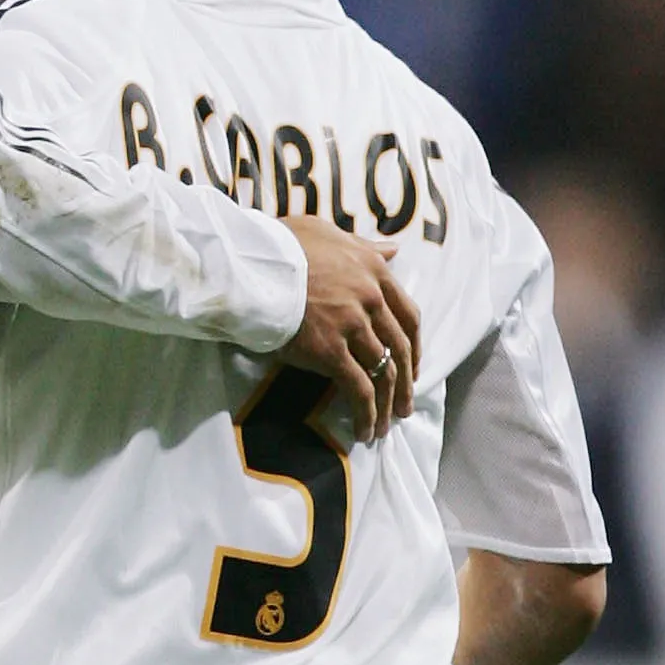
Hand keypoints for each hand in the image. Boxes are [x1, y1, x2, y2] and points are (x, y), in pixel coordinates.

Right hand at [283, 217, 419, 437]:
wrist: (252, 265)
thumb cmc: (281, 247)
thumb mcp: (330, 233)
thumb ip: (365, 246)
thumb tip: (394, 251)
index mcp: (374, 271)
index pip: (408, 313)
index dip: (413, 344)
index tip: (411, 363)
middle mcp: (371, 298)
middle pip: (400, 347)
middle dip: (405, 382)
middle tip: (403, 406)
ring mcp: (353, 326)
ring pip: (383, 372)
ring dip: (386, 404)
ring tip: (383, 427)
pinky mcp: (331, 352)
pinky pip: (358, 389)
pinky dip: (365, 413)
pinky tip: (364, 431)